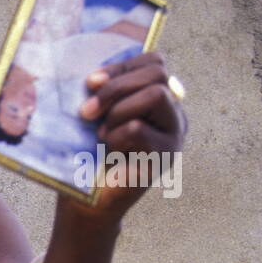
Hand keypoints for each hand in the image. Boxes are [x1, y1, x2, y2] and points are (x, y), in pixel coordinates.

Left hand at [75, 51, 186, 224]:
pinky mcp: (166, 156)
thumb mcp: (96, 115)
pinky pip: (139, 129)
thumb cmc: (88, 155)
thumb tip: (94, 76)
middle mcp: (173, 113)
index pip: (154, 62)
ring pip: (156, 94)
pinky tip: (108, 149)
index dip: (121, 67)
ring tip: (101, 133)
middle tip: (86, 111)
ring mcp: (174, 134)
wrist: (87, 201)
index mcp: (159, 98)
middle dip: (116, 87)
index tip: (89, 82)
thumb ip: (104, 91)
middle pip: (158, 73)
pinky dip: (116, 136)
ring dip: (118, 110)